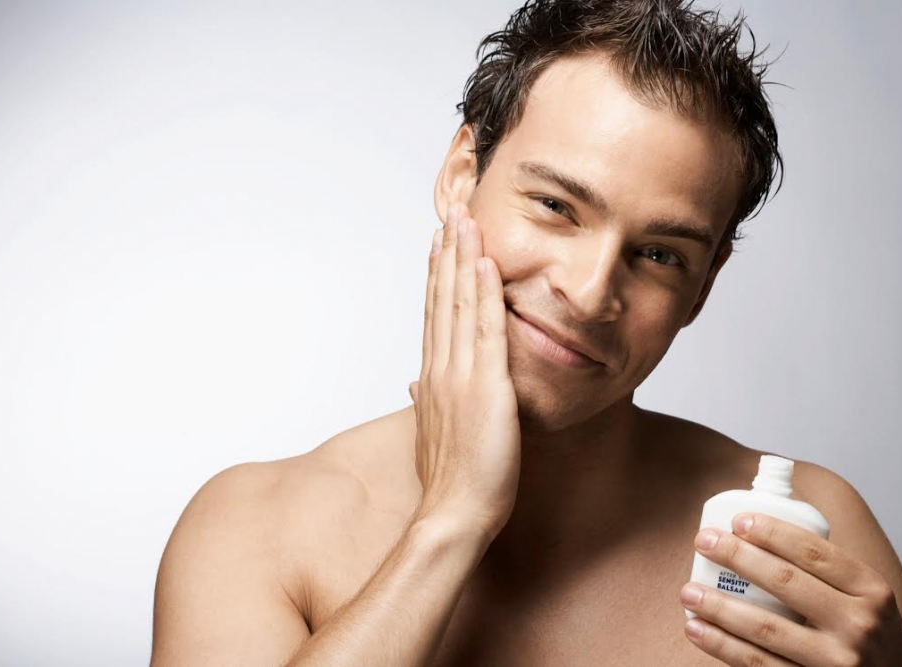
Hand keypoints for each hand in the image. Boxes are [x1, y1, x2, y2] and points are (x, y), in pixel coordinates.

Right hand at [408, 201, 520, 542]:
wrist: (455, 512)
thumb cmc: (451, 480)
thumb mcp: (434, 434)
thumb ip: (426, 402)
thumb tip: (414, 386)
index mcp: (433, 378)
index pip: (435, 315)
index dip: (437, 276)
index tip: (439, 244)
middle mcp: (441, 368)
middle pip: (443, 299)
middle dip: (447, 253)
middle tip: (451, 214)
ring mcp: (461, 375)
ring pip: (461, 305)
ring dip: (463, 259)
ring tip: (465, 222)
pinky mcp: (486, 387)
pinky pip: (487, 331)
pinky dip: (486, 294)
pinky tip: (486, 263)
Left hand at [678, 512, 901, 665]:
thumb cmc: (870, 637)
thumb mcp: (867, 599)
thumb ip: (826, 571)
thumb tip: (757, 531)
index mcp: (871, 590)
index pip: (814, 551)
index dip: (772, 531)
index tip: (737, 520)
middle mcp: (858, 625)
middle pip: (785, 582)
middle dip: (736, 557)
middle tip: (703, 541)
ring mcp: (836, 663)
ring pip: (765, 628)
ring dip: (718, 607)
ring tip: (688, 591)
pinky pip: (759, 664)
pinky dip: (722, 646)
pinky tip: (697, 629)